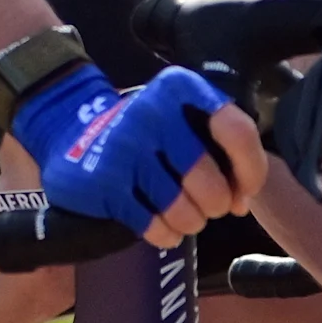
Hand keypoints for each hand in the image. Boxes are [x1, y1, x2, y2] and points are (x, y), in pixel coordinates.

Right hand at [17, 62, 267, 243]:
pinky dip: (166, 234)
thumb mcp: (183, 121)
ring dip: (191, 222)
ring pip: (184, 211)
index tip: (244, 190)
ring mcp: (126, 148)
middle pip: (211, 184)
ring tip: (183, 215)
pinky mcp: (105, 183)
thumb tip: (241, 203)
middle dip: (216, 205)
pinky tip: (162, 226)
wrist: (70, 132)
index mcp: (180, 88)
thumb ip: (222, 153)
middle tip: (207, 205)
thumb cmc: (148, 134)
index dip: (250, 170)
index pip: (236, 131)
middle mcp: (153, 112)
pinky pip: (155, 226)